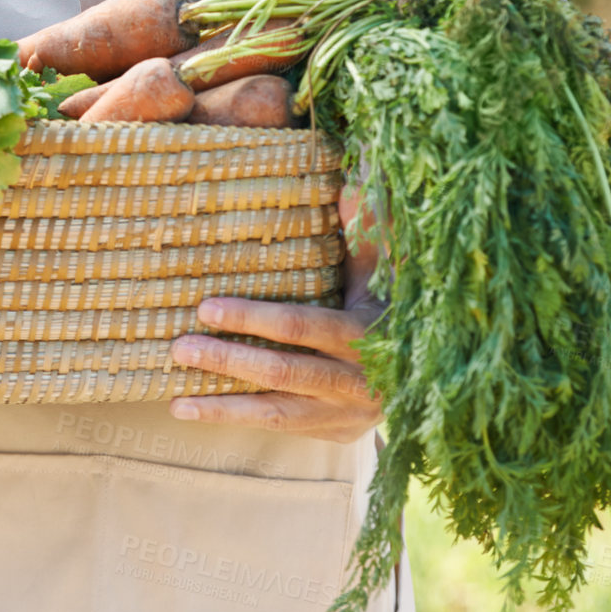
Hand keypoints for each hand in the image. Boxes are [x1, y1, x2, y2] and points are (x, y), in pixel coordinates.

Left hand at [167, 181, 384, 440]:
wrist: (432, 375)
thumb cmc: (392, 306)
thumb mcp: (383, 271)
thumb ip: (364, 232)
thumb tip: (350, 179)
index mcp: (364, 334)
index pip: (301, 326)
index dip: (252, 319)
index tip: (206, 307)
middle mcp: (356, 380)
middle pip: (282, 371)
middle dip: (228, 360)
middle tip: (180, 347)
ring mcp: (345, 412)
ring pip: (277, 410)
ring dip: (224, 406)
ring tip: (177, 401)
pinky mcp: (334, 432)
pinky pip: (279, 426)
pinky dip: (236, 420)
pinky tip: (195, 412)